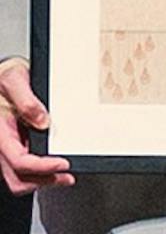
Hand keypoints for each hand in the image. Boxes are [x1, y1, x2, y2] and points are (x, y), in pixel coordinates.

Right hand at [0, 58, 71, 193]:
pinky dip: (39, 172)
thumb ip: (27, 100)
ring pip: (19, 177)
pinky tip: (52, 167)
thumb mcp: (14, 78)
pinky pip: (22, 166)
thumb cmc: (3, 77)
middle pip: (17, 178)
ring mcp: (7, 146)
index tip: (62, 164)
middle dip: (44, 181)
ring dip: (42, 180)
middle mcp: (2, 143)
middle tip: (66, 177)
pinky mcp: (13, 145)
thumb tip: (43, 121)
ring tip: (63, 176)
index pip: (19, 160)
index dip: (42, 166)